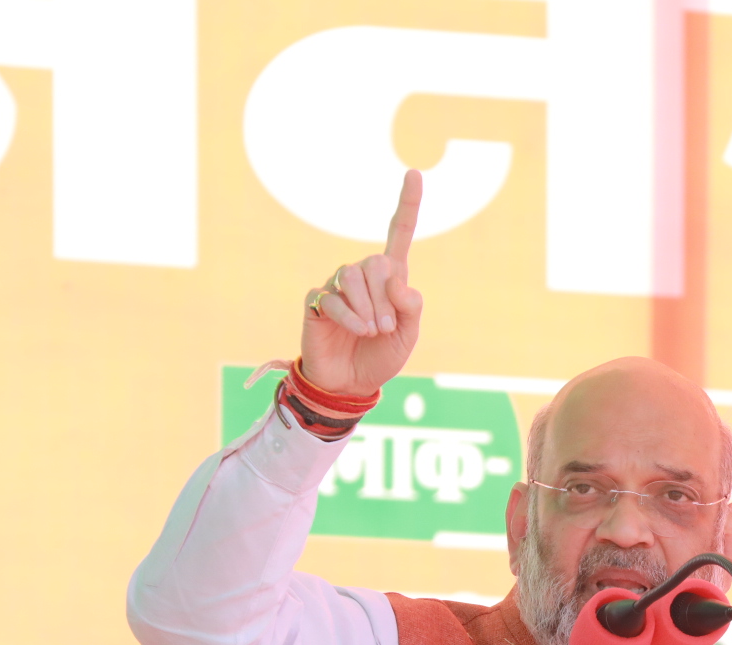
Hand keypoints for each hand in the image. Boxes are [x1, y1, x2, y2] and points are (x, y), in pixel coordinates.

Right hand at [300, 169, 423, 396]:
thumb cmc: (381, 357)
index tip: (414, 173)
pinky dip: (349, 316)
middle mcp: (363, 275)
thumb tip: (398, 279)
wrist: (350, 384)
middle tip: (386, 328)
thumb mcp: (408, 336)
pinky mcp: (318, 301)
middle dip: (385, 299)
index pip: (399, 234)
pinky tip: (357, 331)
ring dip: (368, 307)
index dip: (408, 204)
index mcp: (391, 278)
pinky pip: (333, 298)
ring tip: (371, 332)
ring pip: (353, 276)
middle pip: (376, 263)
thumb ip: (411, 308)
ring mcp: (338, 286)